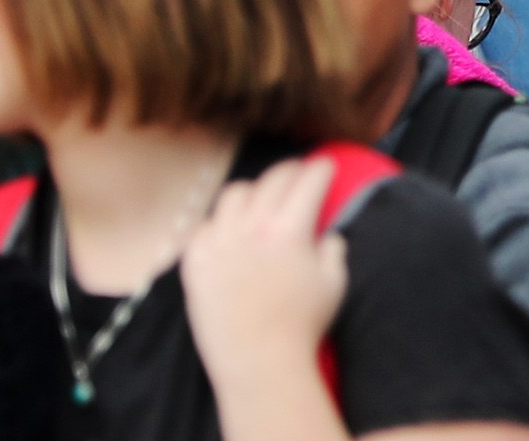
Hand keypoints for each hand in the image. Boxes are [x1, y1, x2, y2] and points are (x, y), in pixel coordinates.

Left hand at [180, 157, 346, 376]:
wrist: (257, 362)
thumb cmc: (302, 325)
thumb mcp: (334, 284)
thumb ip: (333, 250)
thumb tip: (326, 235)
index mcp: (289, 231)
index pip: (308, 181)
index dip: (321, 169)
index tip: (325, 166)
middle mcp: (251, 228)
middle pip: (271, 180)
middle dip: (291, 170)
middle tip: (299, 173)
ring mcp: (218, 243)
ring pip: (233, 194)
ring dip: (253, 190)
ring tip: (260, 198)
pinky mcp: (194, 263)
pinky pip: (203, 226)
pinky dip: (219, 223)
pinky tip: (228, 231)